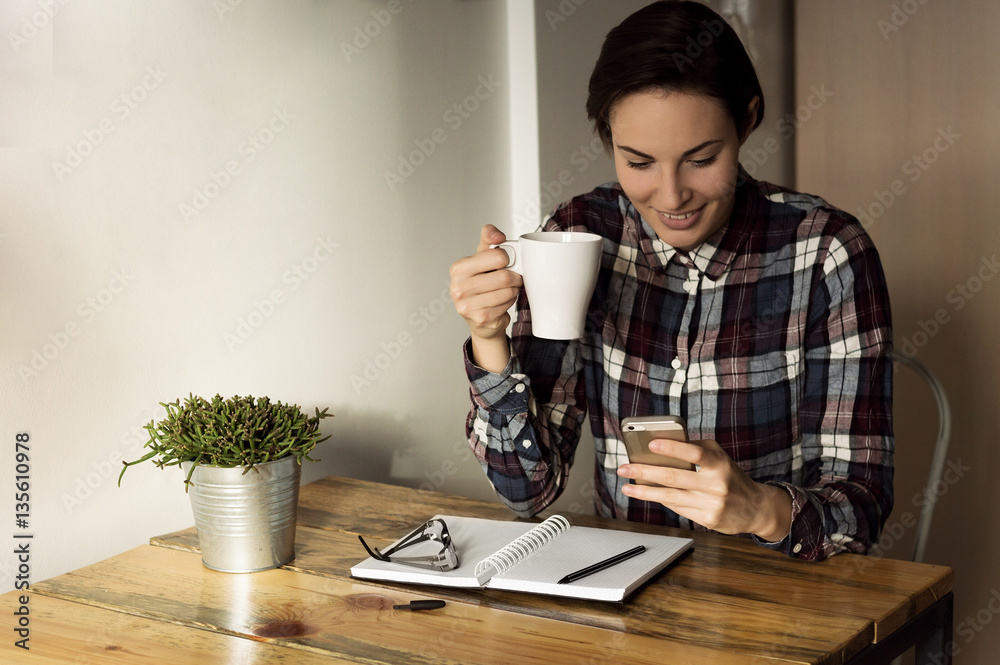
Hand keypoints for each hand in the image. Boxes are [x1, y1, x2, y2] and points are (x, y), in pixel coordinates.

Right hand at [449, 225, 522, 370]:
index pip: (497, 256)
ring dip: (513, 290)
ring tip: (506, 289)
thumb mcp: (482, 258)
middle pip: (504, 276)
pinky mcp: (481, 318)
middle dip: (514, 277)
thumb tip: (496, 235)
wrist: (479, 316)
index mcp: (459, 268)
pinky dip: (510, 302)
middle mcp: (459, 287)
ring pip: (508, 291)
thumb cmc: (481, 284)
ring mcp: (468, 305)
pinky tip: (502, 301)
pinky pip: (507, 305)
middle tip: (511, 278)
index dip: (507, 259)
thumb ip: (488, 240)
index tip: (504, 263)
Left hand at [617, 438, 791, 541]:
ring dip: (644, 492)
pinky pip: (677, 508)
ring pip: (670, 497)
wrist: (755, 509)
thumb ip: (696, 449)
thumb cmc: (730, 476)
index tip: (651, 444)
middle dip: (644, 473)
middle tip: (624, 468)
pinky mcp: (707, 519)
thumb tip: (662, 447)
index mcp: (720, 464)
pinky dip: (661, 500)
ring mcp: (711, 504)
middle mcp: (716, 484)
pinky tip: (647, 495)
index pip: (694, 453)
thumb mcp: (719, 457)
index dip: (672, 448)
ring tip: (627, 487)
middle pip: (673, 477)